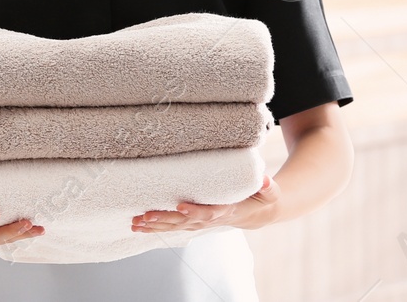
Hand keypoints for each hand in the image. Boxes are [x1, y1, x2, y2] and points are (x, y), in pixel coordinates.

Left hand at [132, 174, 280, 233]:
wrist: (258, 213)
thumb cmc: (263, 198)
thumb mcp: (270, 192)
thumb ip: (268, 187)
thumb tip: (266, 179)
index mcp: (228, 211)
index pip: (210, 213)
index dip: (196, 211)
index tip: (180, 206)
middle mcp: (212, 219)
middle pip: (186, 222)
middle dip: (166, 220)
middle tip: (145, 217)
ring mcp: (202, 222)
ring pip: (176, 226)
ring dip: (156, 225)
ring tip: (136, 224)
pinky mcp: (195, 221)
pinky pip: (174, 226)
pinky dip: (157, 226)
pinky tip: (140, 225)